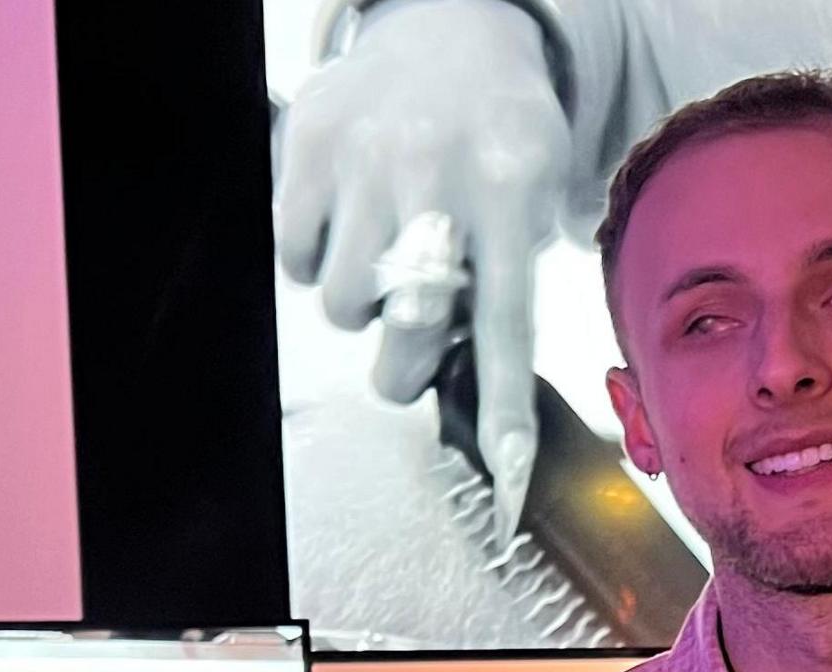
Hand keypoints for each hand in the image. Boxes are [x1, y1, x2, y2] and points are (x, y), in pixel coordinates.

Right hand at [275, 0, 568, 537]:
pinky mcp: (305, 146)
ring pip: (344, 305)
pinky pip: (295, 261)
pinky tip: (350, 221)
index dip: (502, 399)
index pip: (507, 316)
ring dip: (363, 304)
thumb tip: (475, 392)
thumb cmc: (498, 136)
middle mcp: (436, 171)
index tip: (505, 468)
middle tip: (411, 350)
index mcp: (511, 186)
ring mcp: (364, 158)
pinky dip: (317, 260)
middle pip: (409, 327)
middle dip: (406, 364)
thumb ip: (509, 283)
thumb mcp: (536, 193)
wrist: (449, 30)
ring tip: (387, 254)